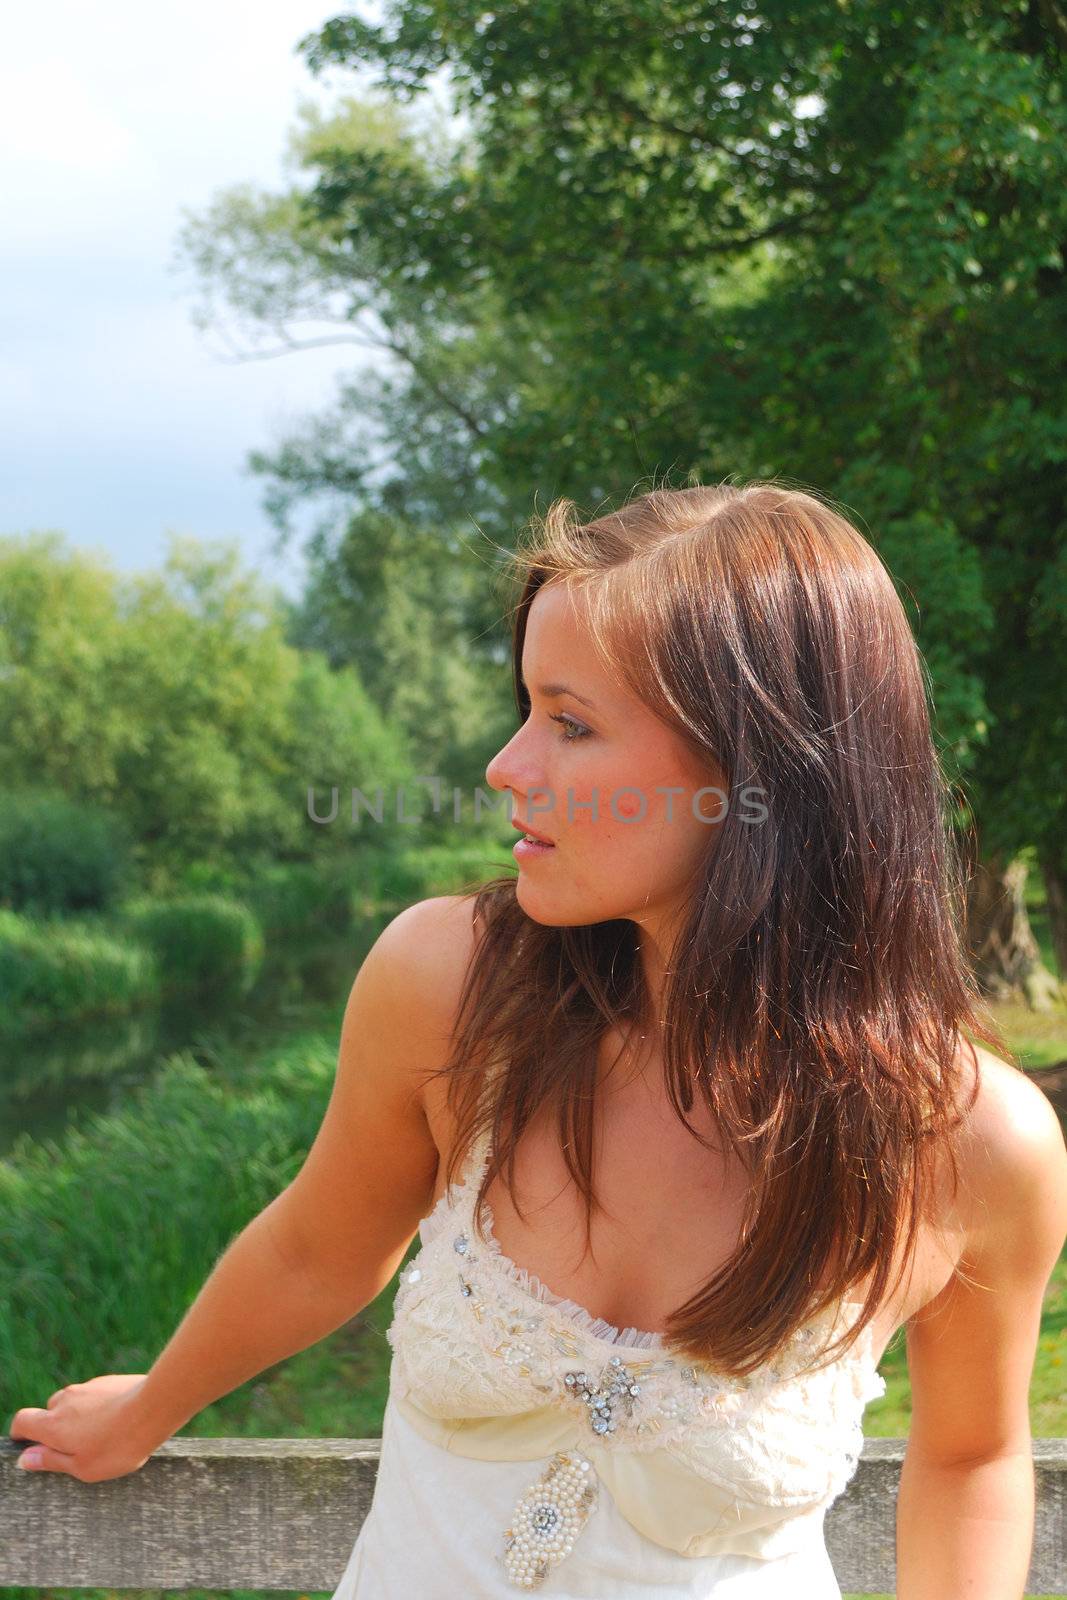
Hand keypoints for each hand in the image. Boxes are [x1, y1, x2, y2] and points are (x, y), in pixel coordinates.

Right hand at [8, 1373, 157, 1481]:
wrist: (155, 1409)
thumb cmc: (117, 1446)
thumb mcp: (82, 1467)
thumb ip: (51, 1461)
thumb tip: (25, 1459)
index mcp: (53, 1424)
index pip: (22, 1420)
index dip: (21, 1433)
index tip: (30, 1445)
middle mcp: (66, 1400)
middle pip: (50, 1411)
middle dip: (57, 1428)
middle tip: (78, 1448)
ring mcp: (88, 1387)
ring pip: (74, 1402)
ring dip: (80, 1417)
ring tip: (103, 1436)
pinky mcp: (108, 1381)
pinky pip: (95, 1396)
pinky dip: (99, 1407)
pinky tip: (118, 1421)